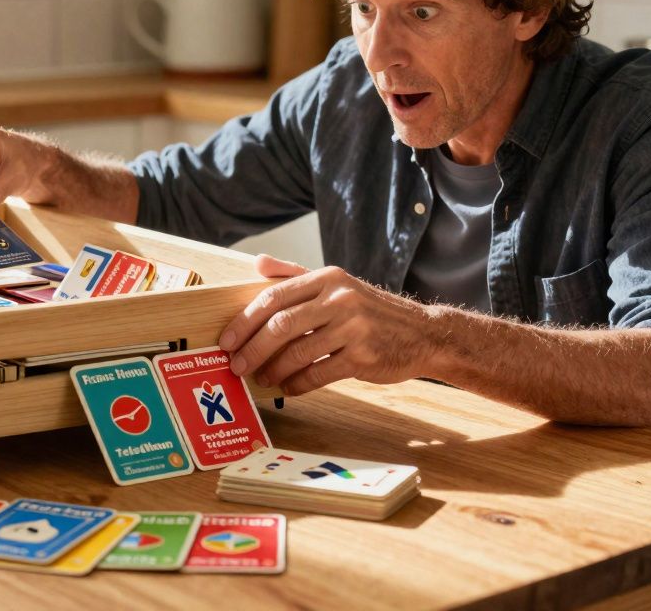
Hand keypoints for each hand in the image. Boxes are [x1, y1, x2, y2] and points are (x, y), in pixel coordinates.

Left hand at [217, 255, 434, 395]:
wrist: (423, 333)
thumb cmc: (371, 310)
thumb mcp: (336, 284)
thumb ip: (294, 274)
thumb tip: (256, 262)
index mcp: (327, 278)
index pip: (274, 296)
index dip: (245, 320)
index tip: (226, 340)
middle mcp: (340, 299)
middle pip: (281, 325)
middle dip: (252, 348)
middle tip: (236, 365)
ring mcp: (353, 328)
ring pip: (298, 352)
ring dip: (273, 369)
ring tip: (261, 378)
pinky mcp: (363, 357)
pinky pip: (319, 374)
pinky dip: (298, 384)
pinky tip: (288, 388)